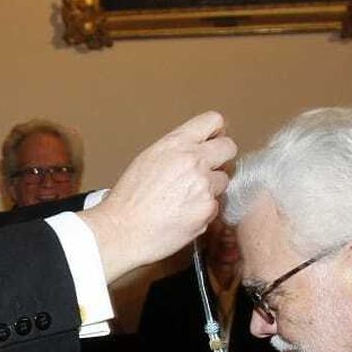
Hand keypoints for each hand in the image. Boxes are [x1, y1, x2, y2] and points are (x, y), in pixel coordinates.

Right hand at [80, 112, 236, 281]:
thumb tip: (193, 150)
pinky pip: (215, 206)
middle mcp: (194, 160)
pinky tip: (184, 215)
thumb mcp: (147, 160)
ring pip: (223, 180)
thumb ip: (175, 151)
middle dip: (222, 158)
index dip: (217, 131)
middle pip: (229, 148)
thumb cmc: (128, 200)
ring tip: (186, 198)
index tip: (216, 139)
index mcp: (176, 144)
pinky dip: (203, 211)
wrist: (123, 230)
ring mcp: (204, 185)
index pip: (213, 121)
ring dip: (211, 188)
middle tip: (210, 168)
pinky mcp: (208, 209)